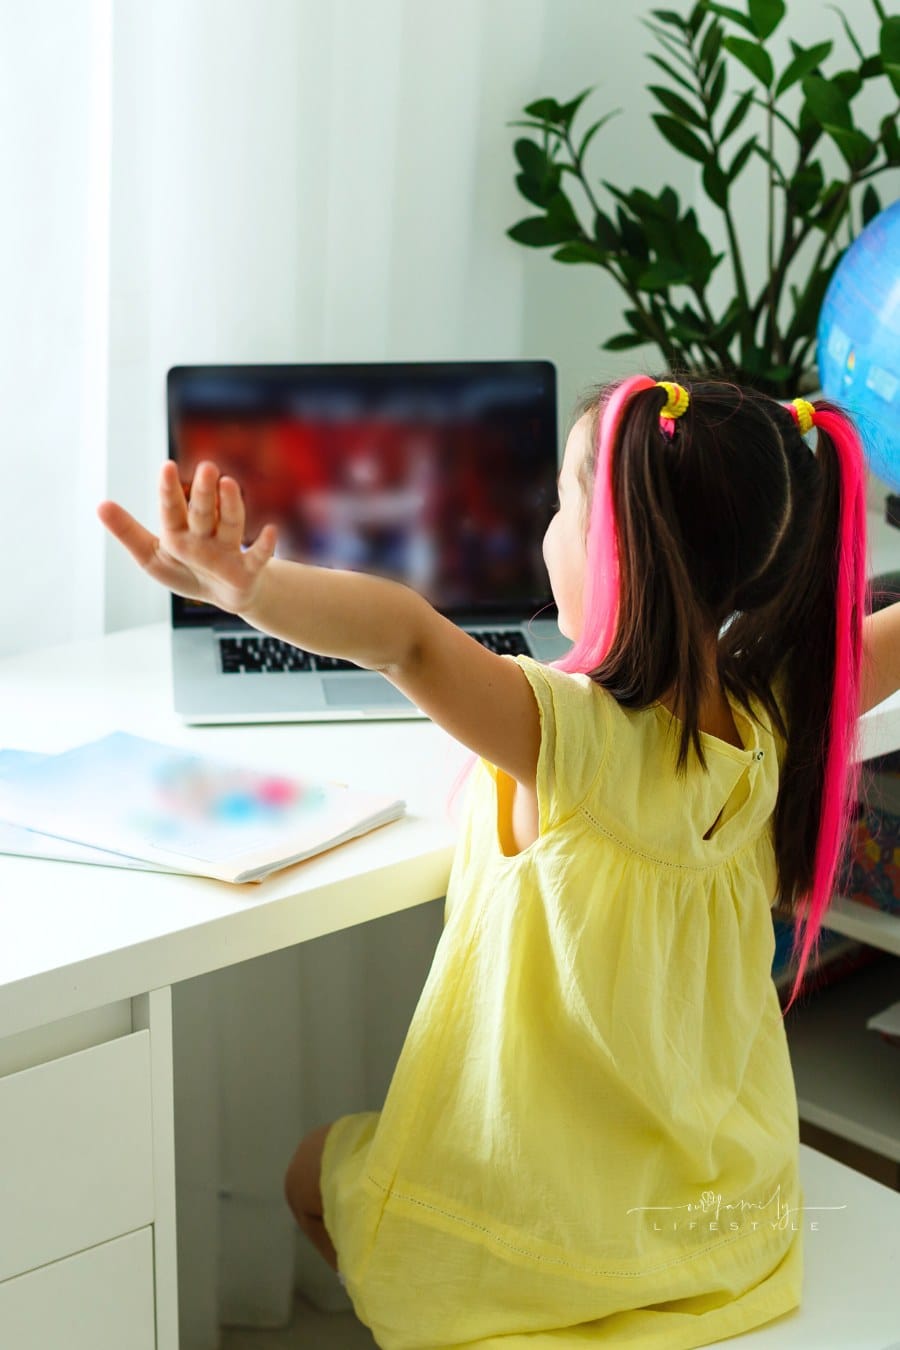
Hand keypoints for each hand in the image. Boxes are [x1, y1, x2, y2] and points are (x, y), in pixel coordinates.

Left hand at [97, 461, 277, 614]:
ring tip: (229, 484)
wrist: (222, 594)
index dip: (168, 489)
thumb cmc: (185, 570)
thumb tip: (100, 504)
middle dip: (203, 491)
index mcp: (178, 530)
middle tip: (206, 467)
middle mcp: (204, 534)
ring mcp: (227, 549)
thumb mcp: (151, 557)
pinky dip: (265, 545)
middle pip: (202, 511)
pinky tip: (271, 531)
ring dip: (230, 505)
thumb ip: (128, 532)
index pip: (171, 508)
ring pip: (229, 524)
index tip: (166, 465)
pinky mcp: (248, 568)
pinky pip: (258, 556)